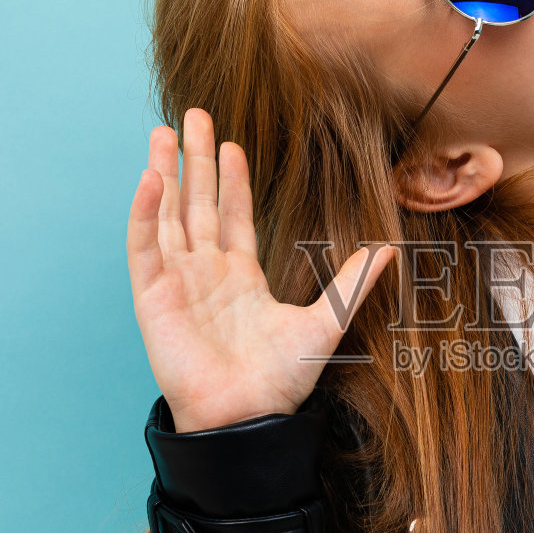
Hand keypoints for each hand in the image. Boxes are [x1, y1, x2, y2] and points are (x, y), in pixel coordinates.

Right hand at [127, 108, 395, 432]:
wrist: (247, 417)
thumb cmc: (280, 382)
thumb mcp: (325, 323)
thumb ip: (351, 284)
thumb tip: (389, 251)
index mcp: (241, 279)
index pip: (233, 217)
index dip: (232, 180)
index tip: (232, 144)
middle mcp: (205, 275)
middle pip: (197, 205)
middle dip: (194, 161)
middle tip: (192, 115)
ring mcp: (176, 283)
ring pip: (167, 215)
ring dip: (165, 173)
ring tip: (164, 132)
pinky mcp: (152, 296)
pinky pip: (144, 246)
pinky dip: (146, 211)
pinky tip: (151, 177)